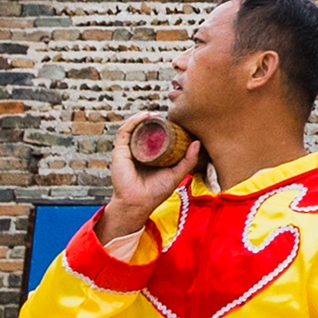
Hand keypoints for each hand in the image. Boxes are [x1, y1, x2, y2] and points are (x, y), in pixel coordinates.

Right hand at [103, 116, 196, 248]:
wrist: (138, 203)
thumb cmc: (156, 192)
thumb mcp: (177, 174)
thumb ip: (188, 160)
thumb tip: (197, 142)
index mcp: (151, 156)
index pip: (156, 137)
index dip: (164, 126)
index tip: (174, 120)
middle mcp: (139, 151)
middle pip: (145, 130)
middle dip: (154, 121)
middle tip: (166, 116)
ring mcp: (129, 150)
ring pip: (134, 128)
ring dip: (143, 117)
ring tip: (156, 114)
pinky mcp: (120, 151)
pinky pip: (125, 131)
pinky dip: (134, 121)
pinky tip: (145, 116)